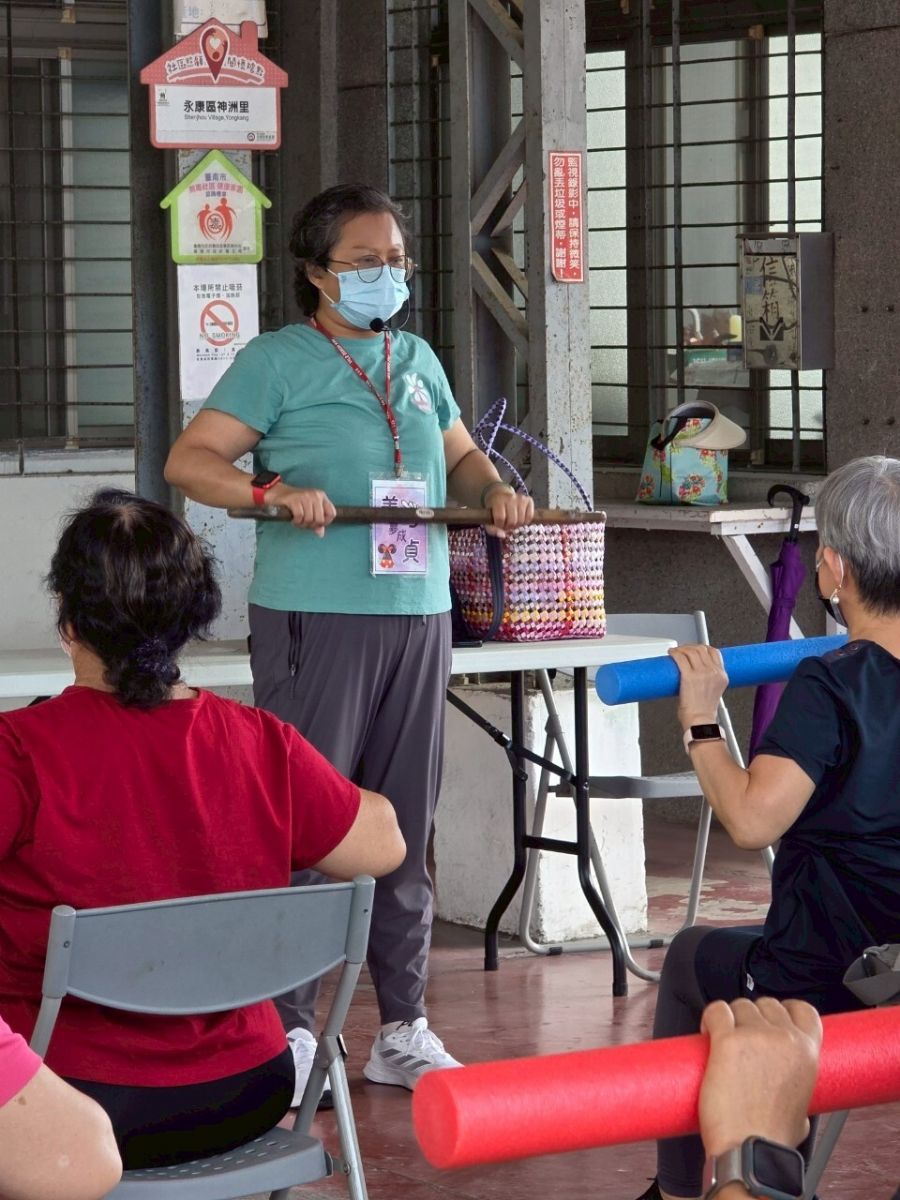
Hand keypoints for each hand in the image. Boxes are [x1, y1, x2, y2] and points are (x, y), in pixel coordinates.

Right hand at [269, 485, 335, 537]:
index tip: (317, 525)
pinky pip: (300, 516)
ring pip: (310, 519)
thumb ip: (316, 522)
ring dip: (302, 524)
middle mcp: (315, 495)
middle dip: (311, 525)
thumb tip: (321, 534)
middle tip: (304, 524)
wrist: (278, 493)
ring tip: (298, 522)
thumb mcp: (309, 510)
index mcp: (321, 496)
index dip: (326, 522)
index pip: (332, 513)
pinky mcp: (295, 499)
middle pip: (320, 519)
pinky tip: (294, 520)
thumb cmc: (296, 503)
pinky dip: (296, 522)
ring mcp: (305, 496)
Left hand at [483, 483, 534, 537]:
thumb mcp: (487, 518)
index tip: (498, 524)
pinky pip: (530, 516)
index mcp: (498, 500)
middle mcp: (511, 498)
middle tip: (506, 523)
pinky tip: (519, 518)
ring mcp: (521, 498)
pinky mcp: (529, 500)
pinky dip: (525, 521)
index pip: (500, 518)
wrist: (500, 495)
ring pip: (521, 520)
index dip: (499, 525)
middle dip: (509, 526)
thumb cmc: (493, 509)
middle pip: (512, 521)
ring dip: (517, 525)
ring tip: (512, 521)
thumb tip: (503, 535)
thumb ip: (492, 529)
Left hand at [669, 644, 728, 727]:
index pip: (714, 652)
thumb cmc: (703, 711)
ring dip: (681, 649)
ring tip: (675, 652)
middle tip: (682, 650)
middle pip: (701, 649)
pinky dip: (674, 653)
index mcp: (721, 675)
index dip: (702, 648)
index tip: (695, 649)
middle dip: (690, 647)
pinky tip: (671, 654)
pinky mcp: (689, 677)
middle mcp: (713, 672)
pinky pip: (680, 659)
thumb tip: (694, 672)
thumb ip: (708, 680)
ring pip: (690, 652)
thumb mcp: (714, 691)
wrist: (700, 722)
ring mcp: (701, 674)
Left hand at [699, 997, 821, 1157]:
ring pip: (739, 1005)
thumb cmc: (771, 1137)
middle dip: (751, 1017)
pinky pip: (716, 1010)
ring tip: (720, 1039)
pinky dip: (709, 1018)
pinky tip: (706, 1032)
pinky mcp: (727, 1041)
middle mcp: (785, 1038)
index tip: (769, 1019)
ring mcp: (756, 1036)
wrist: (749, 1150)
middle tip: (740, 1037)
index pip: (802, 1009)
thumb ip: (799, 1091)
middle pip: (765, 1004)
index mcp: (807, 1052)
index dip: (783, 1010)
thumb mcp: (802, 1109)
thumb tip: (791, 1095)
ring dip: (729, 1018)